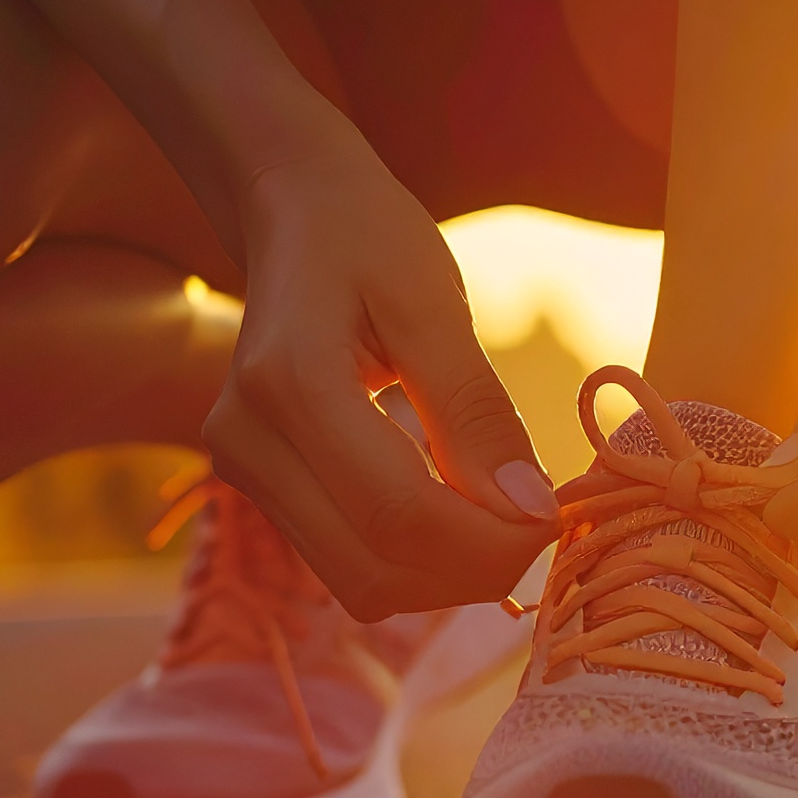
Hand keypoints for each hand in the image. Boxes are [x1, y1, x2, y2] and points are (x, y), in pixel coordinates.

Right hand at [203, 144, 557, 618]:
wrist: (292, 212)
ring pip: (363, 585)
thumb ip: (477, 412)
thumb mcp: (434, 304)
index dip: (491, 540)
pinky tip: (461, 511)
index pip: (400, 515)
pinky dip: (418, 560)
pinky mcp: (260, 490)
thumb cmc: (369, 237)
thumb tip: (530, 512)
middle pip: (377, 570)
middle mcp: (247, 443)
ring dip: (449, 575)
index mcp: (289, 385)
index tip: (556, 515)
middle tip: (541, 522)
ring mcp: (241, 474)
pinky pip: (350, 564)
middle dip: (475, 570)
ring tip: (505, 516)